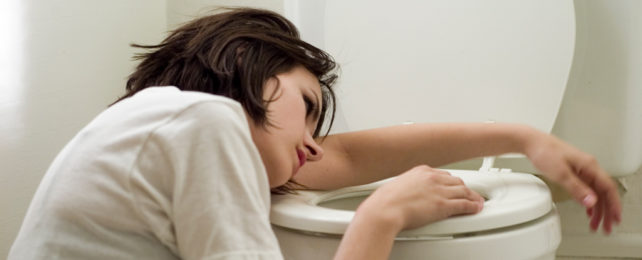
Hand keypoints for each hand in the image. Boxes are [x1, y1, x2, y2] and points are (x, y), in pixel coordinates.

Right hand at [360, 165, 483, 230]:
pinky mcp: (443, 205)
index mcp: (421, 171)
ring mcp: (439, 191)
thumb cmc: (385, 200)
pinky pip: (464, 204)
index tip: (453, 185)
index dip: (451, 181)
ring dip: (473, 196)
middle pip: (456, 181)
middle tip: (469, 193)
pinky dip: (473, 206)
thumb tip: (408, 193)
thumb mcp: (398, 186)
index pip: (443, 174)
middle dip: (464, 188)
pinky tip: (476, 208)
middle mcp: (433, 178)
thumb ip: (408, 187)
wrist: (385, 209)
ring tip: (478, 201)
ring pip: (463, 191)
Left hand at [524, 131, 621, 233]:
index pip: (608, 188)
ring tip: (595, 223)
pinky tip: (587, 210)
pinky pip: (587, 189)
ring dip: (597, 208)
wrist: (532, 142)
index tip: (614, 218)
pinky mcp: (573, 171)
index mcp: (589, 165)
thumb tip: (591, 201)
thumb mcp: (561, 173)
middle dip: (605, 211)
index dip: (613, 204)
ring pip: (595, 191)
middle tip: (605, 226)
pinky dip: (588, 201)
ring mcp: (581, 169)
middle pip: (603, 192)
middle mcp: (588, 167)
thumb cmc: (544, 151)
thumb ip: (576, 189)